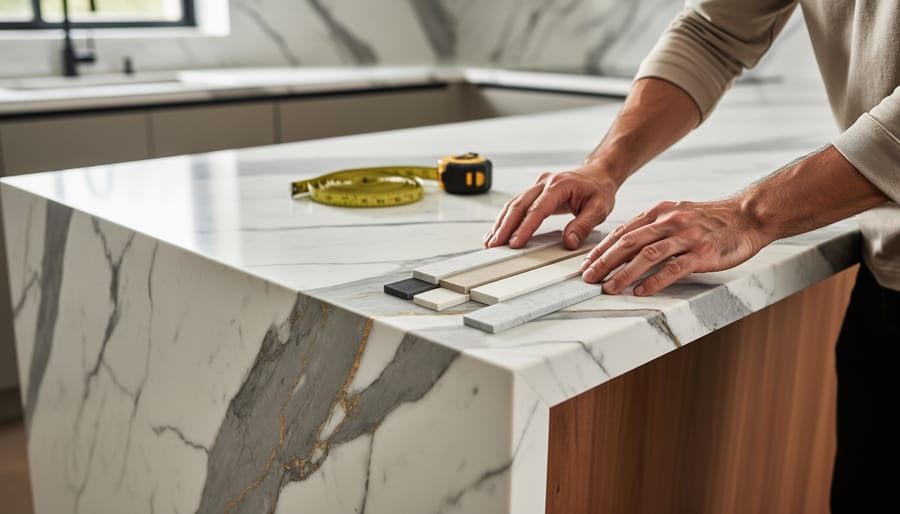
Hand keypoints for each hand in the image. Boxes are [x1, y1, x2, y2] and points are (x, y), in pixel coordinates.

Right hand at [483, 168, 617, 249]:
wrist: (598, 174)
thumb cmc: (599, 190)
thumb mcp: (600, 208)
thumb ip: (584, 225)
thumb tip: (569, 241)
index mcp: (559, 185)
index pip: (537, 209)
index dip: (524, 227)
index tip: (515, 243)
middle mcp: (544, 183)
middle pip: (518, 205)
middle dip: (504, 227)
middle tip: (494, 245)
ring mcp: (537, 186)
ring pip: (513, 204)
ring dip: (501, 223)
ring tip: (490, 241)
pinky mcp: (534, 191)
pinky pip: (516, 204)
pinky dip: (505, 218)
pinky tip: (497, 231)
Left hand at [580, 198, 770, 295]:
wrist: (748, 216)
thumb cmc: (711, 220)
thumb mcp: (678, 214)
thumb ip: (654, 227)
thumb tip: (625, 244)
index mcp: (660, 212)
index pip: (623, 232)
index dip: (602, 249)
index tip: (586, 263)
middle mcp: (670, 222)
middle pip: (629, 242)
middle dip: (604, 262)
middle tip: (588, 278)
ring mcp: (686, 237)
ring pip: (647, 255)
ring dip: (624, 273)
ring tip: (609, 288)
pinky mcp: (702, 253)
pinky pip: (673, 268)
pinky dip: (654, 280)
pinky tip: (641, 291)